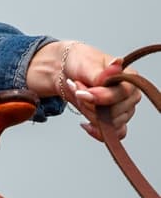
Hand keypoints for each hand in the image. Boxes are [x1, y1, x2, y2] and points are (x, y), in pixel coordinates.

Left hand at [27, 40, 141, 140]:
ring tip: (78, 94)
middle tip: (76, 87)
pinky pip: (112, 135)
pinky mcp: (114, 121)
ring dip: (87, 110)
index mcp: (130, 78)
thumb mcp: (87, 63)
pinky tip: (85, 123)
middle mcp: (130, 96)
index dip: (101, 96)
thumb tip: (117, 63)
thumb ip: (101, 73)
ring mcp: (124, 110)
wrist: (66, 70)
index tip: (81, 92)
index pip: (122, 94)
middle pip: (114, 112)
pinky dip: (97, 131)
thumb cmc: (80, 62)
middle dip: (89, 102)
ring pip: (109, 124)